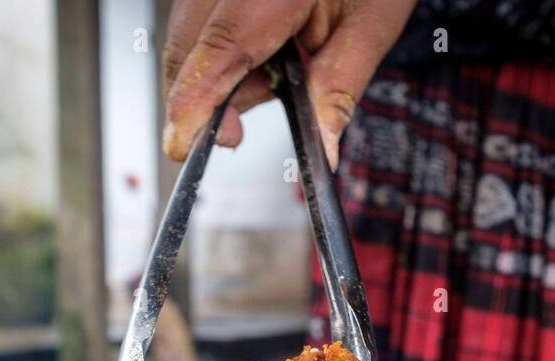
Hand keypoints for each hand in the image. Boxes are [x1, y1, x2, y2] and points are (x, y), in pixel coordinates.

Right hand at [161, 0, 417, 170]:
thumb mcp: (372, 22)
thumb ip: (340, 86)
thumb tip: (320, 144)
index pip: (221, 47)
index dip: (196, 102)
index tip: (182, 145)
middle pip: (186, 48)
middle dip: (201, 101)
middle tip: (234, 135)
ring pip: (185, 40)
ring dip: (214, 77)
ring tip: (270, 77)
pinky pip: (197, 24)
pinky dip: (220, 55)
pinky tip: (260, 56)